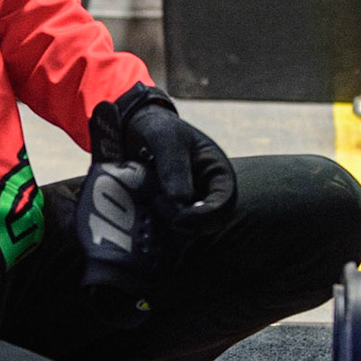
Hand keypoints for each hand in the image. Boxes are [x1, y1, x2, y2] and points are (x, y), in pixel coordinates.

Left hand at [92, 85, 235, 233]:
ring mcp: (191, 207)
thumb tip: (180, 201)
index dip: (203, 217)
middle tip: (156, 206)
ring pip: (186, 231)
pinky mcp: (172, 215)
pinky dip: (155, 225)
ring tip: (148, 202)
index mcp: (219, 175)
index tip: (178, 218)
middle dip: (182, 224)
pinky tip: (141, 210)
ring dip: (166, 225)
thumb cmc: (159, 128)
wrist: (138, 132)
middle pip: (206, 225)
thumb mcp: (166, 137)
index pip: (222, 206)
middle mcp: (209, 195)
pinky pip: (168, 231)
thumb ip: (173, 164)